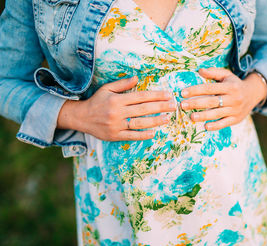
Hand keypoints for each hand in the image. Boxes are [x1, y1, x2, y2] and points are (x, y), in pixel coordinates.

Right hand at [57, 76, 176, 140]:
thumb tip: (137, 78)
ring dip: (155, 121)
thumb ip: (122, 84)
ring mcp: (116, 125)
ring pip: (139, 123)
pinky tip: (154, 133)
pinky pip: (131, 136)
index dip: (155, 95)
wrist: (81, 117)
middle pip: (143, 109)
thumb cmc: (96, 102)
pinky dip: (143, 135)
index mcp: (117, 99)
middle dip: (160, 107)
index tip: (167, 94)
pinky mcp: (115, 136)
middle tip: (173, 105)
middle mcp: (117, 112)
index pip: (140, 96)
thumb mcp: (107, 89)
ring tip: (167, 118)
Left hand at [180, 67, 266, 130]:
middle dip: (196, 103)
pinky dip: (216, 126)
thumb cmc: (234, 84)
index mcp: (230, 86)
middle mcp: (233, 98)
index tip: (183, 93)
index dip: (196, 90)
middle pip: (212, 101)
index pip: (210, 88)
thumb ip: (213, 72)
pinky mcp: (236, 119)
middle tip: (183, 105)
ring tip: (191, 117)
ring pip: (217, 113)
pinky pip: (225, 123)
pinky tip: (205, 127)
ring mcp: (235, 110)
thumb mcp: (226, 75)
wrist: (253, 94)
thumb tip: (200, 71)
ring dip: (204, 116)